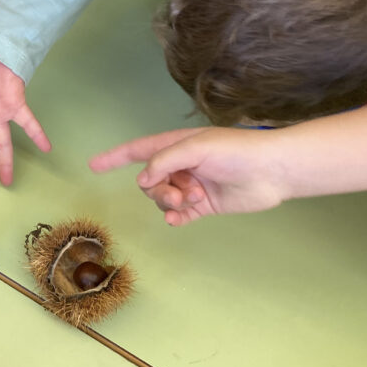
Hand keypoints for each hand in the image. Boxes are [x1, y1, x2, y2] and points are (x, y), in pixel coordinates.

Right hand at [88, 127, 289, 225]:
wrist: (273, 171)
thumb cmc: (237, 151)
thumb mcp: (196, 148)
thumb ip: (164, 161)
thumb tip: (143, 179)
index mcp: (176, 146)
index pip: (137, 150)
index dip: (114, 157)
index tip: (93, 165)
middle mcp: (181, 166)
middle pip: (150, 181)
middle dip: (158, 190)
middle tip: (178, 195)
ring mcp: (191, 186)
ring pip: (163, 199)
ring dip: (171, 202)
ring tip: (191, 201)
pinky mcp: (204, 205)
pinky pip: (179, 214)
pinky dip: (176, 217)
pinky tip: (179, 219)